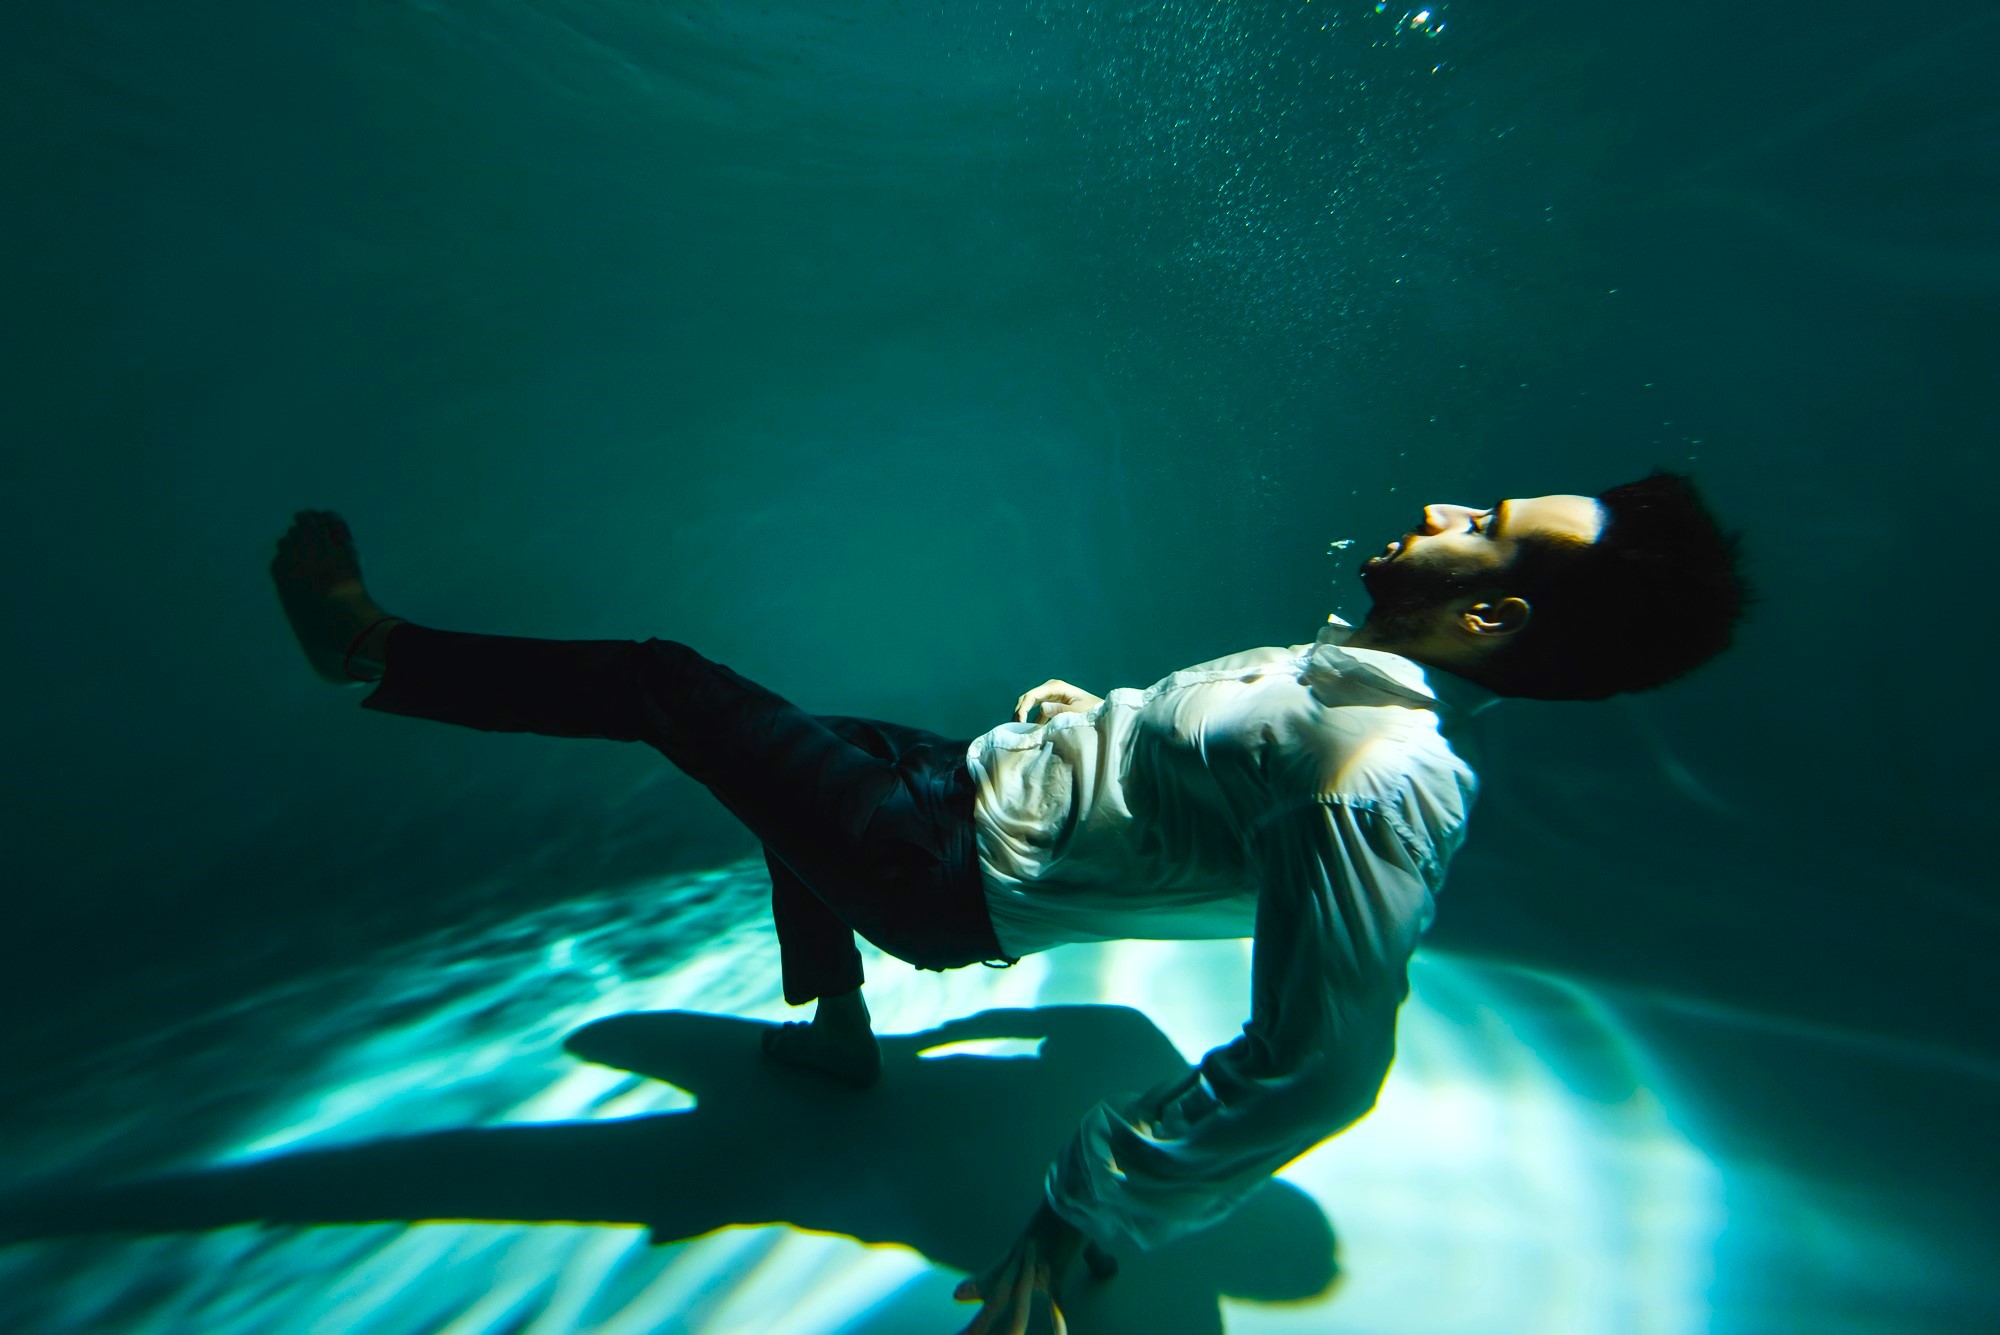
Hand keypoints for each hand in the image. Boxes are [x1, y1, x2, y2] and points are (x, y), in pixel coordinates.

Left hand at [953, 1201, 1089, 1334]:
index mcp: (1020, 1253)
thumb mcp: (1080, 1238)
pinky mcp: (1055, 1267)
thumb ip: (1094, 1259)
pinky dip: (1058, 1318)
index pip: (994, 1275)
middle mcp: (1021, 1261)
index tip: (958, 1296)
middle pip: (996, 1293)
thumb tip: (1112, 1268)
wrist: (1077, 1192)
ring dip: (1005, 1323)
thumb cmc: (1080, 1214)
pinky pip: (1056, 1298)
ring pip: (1015, 1301)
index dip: (976, 1286)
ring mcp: (1036, 1266)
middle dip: (980, 1318)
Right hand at [1013, 679, 1104, 723]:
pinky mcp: (1052, 703)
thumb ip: (1060, 710)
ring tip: (1020, 729)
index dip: (1023, 708)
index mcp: (1056, 687)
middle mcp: (1051, 688)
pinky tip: (1032, 730)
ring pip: (1030, 703)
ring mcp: (1051, 695)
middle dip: (1020, 711)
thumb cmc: (1092, 710)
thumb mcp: (1077, 711)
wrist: (1102, 711)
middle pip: (1028, 697)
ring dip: (1024, 715)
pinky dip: (1032, 719)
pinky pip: (1037, 711)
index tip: (1020, 723)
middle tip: (1016, 727)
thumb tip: (1042, 707)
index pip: (1032, 695)